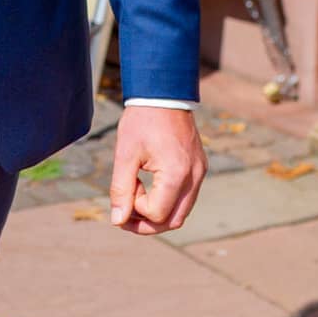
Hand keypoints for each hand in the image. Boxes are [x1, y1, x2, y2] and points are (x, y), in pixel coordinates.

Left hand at [107, 105, 207, 234]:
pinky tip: (149, 188)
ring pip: (181, 212)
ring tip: (135, 200)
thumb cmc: (141, 120)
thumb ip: (121, 189)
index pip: (157, 214)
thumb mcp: (125, 154)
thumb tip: (117, 220)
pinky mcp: (199, 167)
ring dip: (158, 214)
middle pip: (173, 221)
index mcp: (177, 173)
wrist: (163, 93)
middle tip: (124, 214)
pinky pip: (186, 196)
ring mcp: (200, 173)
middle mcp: (194, 177)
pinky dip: (167, 201)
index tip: (127, 186)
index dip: (136, 209)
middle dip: (147, 224)